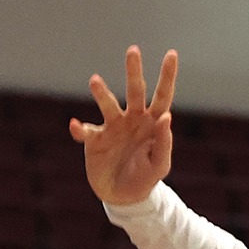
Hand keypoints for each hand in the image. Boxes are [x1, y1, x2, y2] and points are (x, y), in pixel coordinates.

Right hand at [69, 46, 177, 206]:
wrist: (122, 197)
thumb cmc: (145, 179)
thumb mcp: (160, 165)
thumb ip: (164, 142)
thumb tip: (166, 116)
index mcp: (153, 123)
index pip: (162, 96)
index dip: (167, 76)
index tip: (171, 54)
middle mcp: (133, 119)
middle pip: (135, 91)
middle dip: (134, 71)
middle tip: (133, 51)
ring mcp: (112, 127)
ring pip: (107, 105)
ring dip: (102, 93)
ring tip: (95, 80)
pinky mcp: (94, 140)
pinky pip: (86, 131)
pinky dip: (80, 129)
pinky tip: (76, 126)